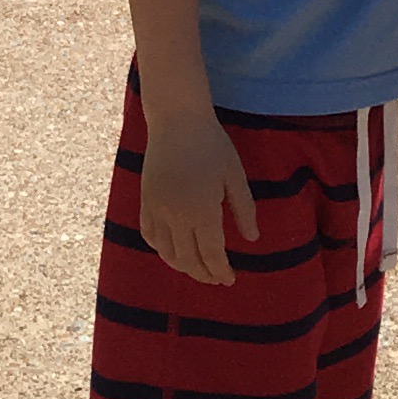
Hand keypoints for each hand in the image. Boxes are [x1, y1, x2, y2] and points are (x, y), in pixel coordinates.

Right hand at [139, 107, 258, 285]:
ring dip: (182, 266)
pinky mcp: (145, 201)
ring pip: (166, 252)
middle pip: (188, 260)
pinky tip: (172, 250)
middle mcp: (176, 216)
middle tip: (216, 278)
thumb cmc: (212, 144)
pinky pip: (149, 235)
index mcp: (202, 210)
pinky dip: (161, 249)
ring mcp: (157, 209)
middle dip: (203, 274)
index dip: (220, 271)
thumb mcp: (234, 174)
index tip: (230, 279)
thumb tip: (252, 239)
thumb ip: (244, 208)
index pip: (211, 255)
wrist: (177, 119)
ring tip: (197, 268)